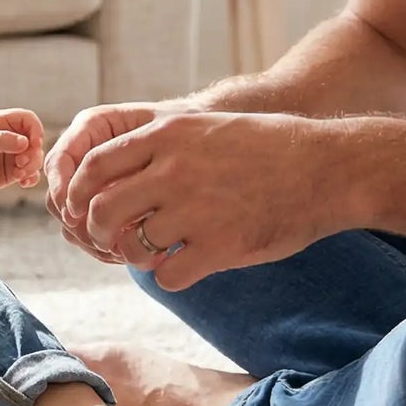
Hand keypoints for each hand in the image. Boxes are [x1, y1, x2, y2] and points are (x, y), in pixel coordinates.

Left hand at [0, 109, 43, 199]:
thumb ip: (1, 140)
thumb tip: (25, 142)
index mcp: (0, 122)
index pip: (27, 119)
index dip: (35, 130)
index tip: (32, 144)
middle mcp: (8, 137)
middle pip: (35, 139)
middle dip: (33, 152)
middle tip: (21, 164)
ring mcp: (11, 155)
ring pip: (35, 157)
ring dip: (33, 166)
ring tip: (19, 175)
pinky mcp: (11, 172)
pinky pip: (30, 173)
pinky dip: (32, 177)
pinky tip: (24, 183)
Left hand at [60, 109, 345, 290]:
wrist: (328, 168)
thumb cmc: (266, 147)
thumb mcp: (203, 128)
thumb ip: (157, 147)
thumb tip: (108, 173)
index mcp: (165, 135)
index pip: (93, 165)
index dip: (78, 193)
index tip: (81, 209)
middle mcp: (172, 170)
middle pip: (102, 210)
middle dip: (97, 231)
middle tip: (109, 240)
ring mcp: (195, 209)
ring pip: (131, 246)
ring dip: (134, 256)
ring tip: (152, 253)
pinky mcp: (219, 246)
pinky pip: (166, 275)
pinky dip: (168, 277)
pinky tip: (184, 268)